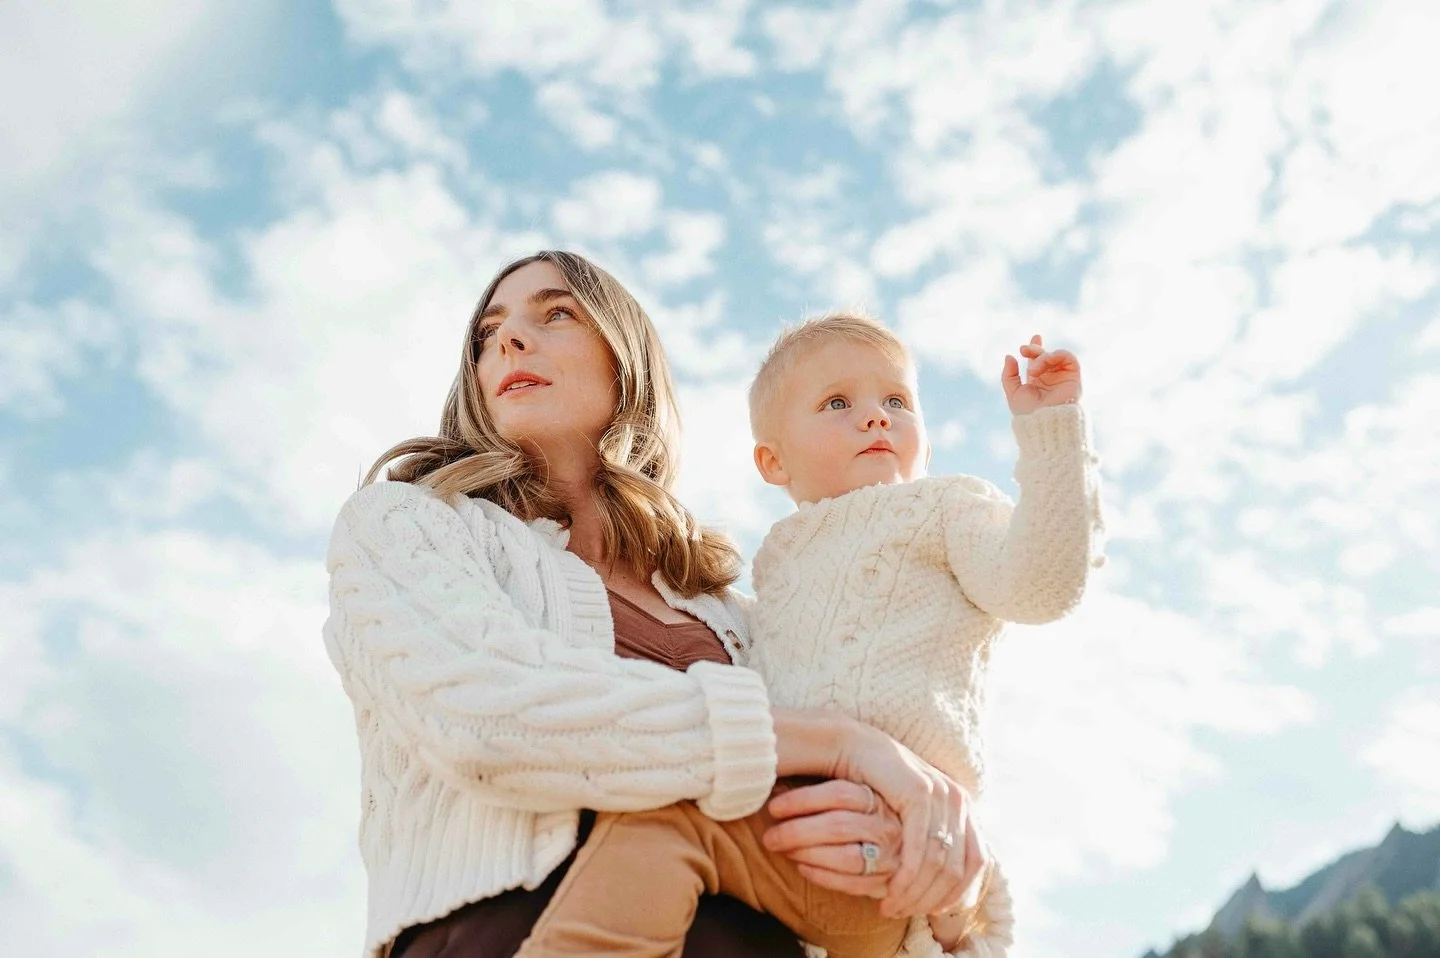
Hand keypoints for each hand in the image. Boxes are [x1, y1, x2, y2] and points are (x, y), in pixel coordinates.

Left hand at [761, 779, 900, 899]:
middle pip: (838, 826)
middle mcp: (888, 825)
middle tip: (769, 836)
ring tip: (782, 850)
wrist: (909, 847)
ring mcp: (891, 856)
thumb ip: (825, 786)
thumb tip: (776, 780)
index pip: (839, 793)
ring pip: (844, 857)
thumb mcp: (856, 791)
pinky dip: (822, 876)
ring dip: (806, 854)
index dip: (802, 800)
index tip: (773, 807)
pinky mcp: (888, 882)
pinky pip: (851, 883)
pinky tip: (802, 867)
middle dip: (796, 832)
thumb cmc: (868, 813)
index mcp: (880, 796)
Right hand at [834, 726, 986, 918]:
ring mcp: (943, 796)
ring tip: (891, 906)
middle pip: (958, 869)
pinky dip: (906, 876)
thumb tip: (944, 887)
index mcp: (964, 807)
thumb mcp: (912, 817)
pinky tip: (890, 890)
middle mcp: (960, 800)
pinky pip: (918, 849)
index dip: (957, 894)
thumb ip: (931, 842)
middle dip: (930, 899)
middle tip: (902, 913)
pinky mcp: (920, 794)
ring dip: (914, 893)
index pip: (978, 863)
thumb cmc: (878, 786)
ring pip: (938, 863)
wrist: (853, 748)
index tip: (930, 913)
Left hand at [1001, 334, 1081, 414]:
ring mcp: (1063, 378)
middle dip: (1034, 349)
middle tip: (1024, 350)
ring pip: (1055, 356)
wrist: (1045, 422)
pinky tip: (1045, 361)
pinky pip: (1069, 358)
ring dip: (1042, 357)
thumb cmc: (1028, 413)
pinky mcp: (1074, 377)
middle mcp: (1051, 379)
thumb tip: (1009, 356)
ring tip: (1033, 369)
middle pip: (1045, 356)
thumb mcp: (1013, 393)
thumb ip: (1009, 375)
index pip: (1038, 361)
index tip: (1032, 339)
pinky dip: (1057, 354)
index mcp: (1038, 382)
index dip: (1035, 348)